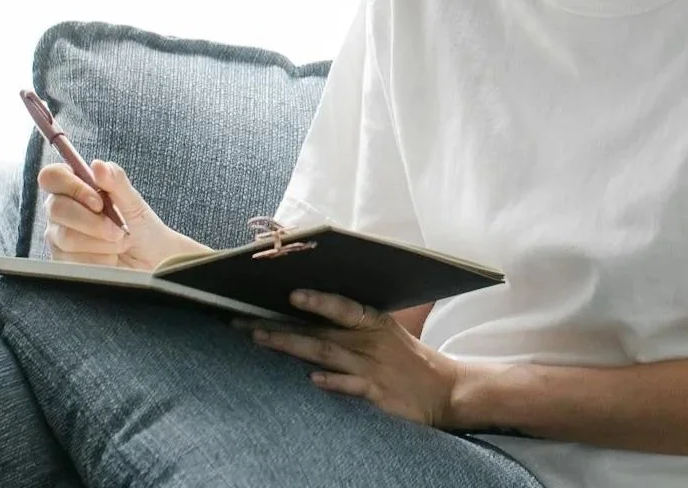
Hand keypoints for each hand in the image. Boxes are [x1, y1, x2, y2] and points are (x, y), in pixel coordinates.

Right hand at [37, 159, 208, 270]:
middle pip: (56, 208)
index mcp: (76, 188)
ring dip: (101, 242)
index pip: (52, 176)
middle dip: (92, 222)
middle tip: (118, 230)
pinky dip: (99, 259)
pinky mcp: (62, 262)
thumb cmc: (143, 229)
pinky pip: (72, 260)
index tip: (98, 202)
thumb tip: (98, 165)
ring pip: (66, 237)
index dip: (72, 186)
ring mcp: (59, 236)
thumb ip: (116, 181)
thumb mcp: (134, 203)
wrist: (152, 262)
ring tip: (119, 243)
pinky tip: (110, 258)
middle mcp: (62, 210)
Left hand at [233, 291, 461, 427]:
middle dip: (280, 325)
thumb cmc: (406, 358)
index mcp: (373, 322)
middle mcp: (370, 341)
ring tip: (261, 338)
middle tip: (244, 320)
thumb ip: (351, 322)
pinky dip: (332, 382)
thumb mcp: (385, 331)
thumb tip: (310, 306)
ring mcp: (373, 368)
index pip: (342, 306)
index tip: (290, 293)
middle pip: (319, 331)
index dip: (318, 300)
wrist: (443, 389)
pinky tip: (311, 379)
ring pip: (327, 354)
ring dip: (292, 346)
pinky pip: (351, 387)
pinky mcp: (378, 394)